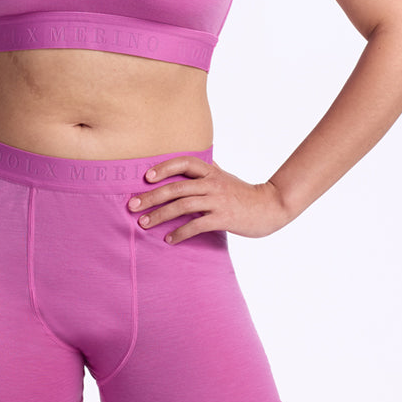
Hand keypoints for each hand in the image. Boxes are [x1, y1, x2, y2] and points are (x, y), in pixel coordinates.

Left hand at [127, 156, 290, 243]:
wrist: (270, 207)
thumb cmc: (242, 193)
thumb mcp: (224, 176)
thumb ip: (206, 169)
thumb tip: (186, 163)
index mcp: (211, 171)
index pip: (184, 162)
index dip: (163, 168)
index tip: (145, 177)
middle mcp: (212, 183)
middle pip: (176, 187)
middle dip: (151, 197)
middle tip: (132, 205)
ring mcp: (218, 201)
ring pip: (182, 206)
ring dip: (159, 215)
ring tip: (143, 223)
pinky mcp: (223, 218)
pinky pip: (196, 225)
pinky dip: (179, 233)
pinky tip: (169, 239)